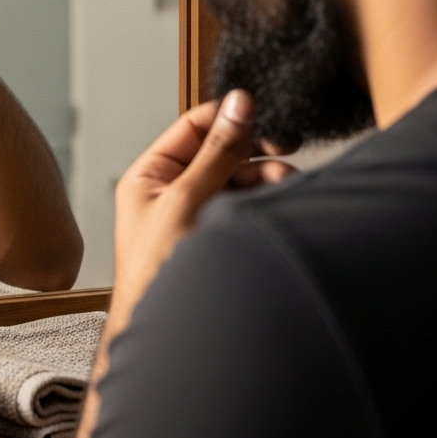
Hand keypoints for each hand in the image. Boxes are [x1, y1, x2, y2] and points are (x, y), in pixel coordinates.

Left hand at [110, 91, 292, 321]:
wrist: (167, 332)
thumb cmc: (157, 271)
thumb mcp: (186, 200)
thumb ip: (216, 153)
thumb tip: (239, 105)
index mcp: (150, 175)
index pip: (193, 127)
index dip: (228, 117)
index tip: (265, 117)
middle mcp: (172, 191)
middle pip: (221, 152)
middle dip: (254, 153)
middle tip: (285, 154)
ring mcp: (197, 214)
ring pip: (240, 180)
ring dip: (266, 179)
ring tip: (285, 188)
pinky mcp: (220, 236)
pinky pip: (247, 207)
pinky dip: (266, 203)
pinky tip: (281, 204)